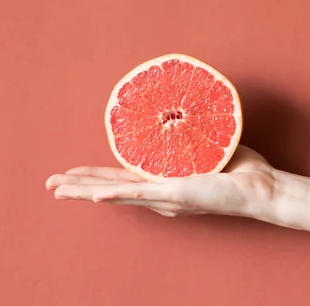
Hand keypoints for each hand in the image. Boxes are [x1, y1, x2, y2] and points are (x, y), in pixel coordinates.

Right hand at [45, 145, 288, 220]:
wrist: (258, 187)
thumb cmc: (236, 170)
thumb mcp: (204, 148)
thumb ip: (186, 136)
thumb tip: (175, 113)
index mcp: (161, 183)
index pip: (121, 179)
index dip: (96, 177)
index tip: (74, 174)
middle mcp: (158, 193)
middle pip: (110, 189)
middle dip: (79, 186)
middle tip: (51, 185)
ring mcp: (164, 196)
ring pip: (116, 194)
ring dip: (86, 191)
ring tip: (59, 190)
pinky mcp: (176, 195)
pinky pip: (141, 194)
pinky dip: (116, 194)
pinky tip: (95, 195)